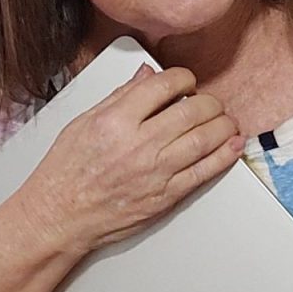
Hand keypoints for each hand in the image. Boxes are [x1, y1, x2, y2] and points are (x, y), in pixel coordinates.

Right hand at [23, 64, 243, 252]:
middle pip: (192, 110)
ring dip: (223, 125)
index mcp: (116, 121)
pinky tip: (233, 145)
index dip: (183, 78)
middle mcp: (139, 144)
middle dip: (208, 101)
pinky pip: (204, 172)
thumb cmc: (65, 172)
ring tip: (225, 120)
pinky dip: (225, 156)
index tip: (186, 82)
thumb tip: (146, 75)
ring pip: (205, 138)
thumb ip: (119, 97)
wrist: (60, 216)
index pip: (163, 85)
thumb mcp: (83, 122)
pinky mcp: (166, 196)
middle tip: (209, 102)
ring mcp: (156, 172)